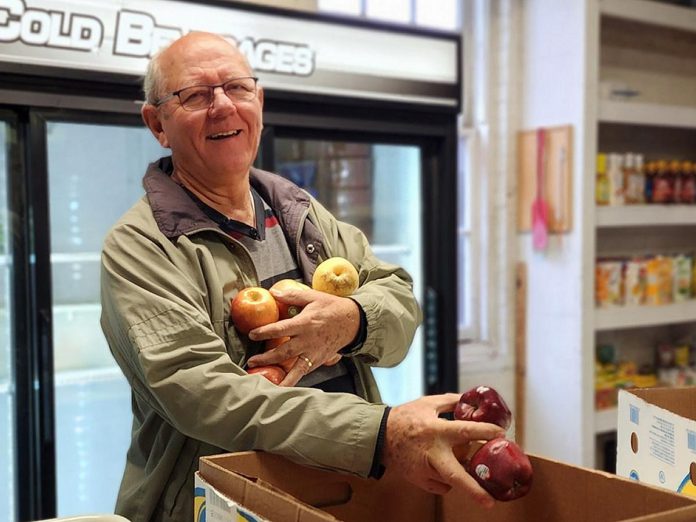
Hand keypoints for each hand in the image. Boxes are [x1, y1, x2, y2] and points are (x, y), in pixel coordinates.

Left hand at [246, 287, 359, 385]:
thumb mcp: (313, 296)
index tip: (252, 335)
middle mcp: (308, 340)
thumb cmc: (332, 307)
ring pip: (294, 368)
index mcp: (305, 323)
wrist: (353, 322)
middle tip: (251, 361)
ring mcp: (314, 353)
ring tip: (266, 383)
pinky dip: (293, 380)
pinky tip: (282, 386)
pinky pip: (304, 372)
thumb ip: (292, 295)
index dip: (265, 332)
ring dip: (280, 376)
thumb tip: (273, 292)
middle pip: (284, 352)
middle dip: (266, 358)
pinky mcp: (318, 361)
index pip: (280, 329)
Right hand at [381, 393, 504, 506]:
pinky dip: (448, 479)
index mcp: (435, 430)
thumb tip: (472, 400)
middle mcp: (432, 452)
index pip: (465, 431)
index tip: (501, 434)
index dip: (485, 432)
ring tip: (467, 464)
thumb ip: (451, 402)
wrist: (380, 436)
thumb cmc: (405, 417)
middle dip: (473, 490)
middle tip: (490, 502)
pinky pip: (442, 485)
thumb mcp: (428, 403)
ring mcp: (424, 470)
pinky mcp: (419, 480)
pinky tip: (445, 467)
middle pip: (456, 475)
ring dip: (463, 474)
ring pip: (451, 480)